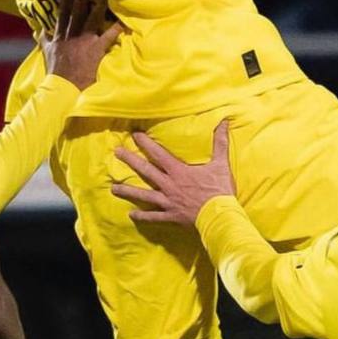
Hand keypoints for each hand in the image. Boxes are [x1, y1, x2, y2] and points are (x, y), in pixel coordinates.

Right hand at [40, 0, 122, 89]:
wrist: (61, 87)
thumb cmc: (55, 72)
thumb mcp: (46, 53)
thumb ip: (44, 40)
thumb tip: (38, 31)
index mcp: (60, 33)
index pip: (63, 6)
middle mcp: (71, 33)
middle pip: (76, 5)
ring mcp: (83, 40)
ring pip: (91, 17)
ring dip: (98, 3)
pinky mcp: (94, 50)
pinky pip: (108, 37)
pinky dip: (116, 30)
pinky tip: (124, 22)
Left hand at [111, 122, 234, 226]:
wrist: (219, 216)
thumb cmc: (220, 190)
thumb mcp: (221, 164)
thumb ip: (220, 142)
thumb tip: (224, 122)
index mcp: (179, 171)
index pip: (159, 154)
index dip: (146, 143)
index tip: (135, 134)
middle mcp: (169, 185)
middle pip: (146, 170)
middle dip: (130, 160)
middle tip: (116, 152)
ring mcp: (168, 201)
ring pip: (144, 195)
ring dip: (128, 191)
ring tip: (113, 189)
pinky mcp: (171, 216)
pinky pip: (154, 216)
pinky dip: (143, 216)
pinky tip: (131, 214)